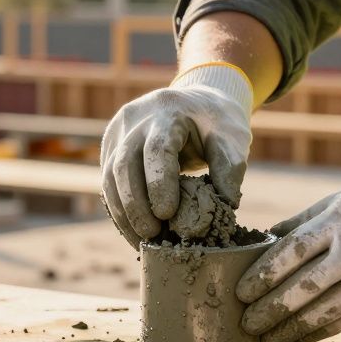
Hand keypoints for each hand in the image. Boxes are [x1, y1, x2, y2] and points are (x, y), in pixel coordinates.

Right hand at [100, 63, 253, 248]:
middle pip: (123, 164)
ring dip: (124, 212)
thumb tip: (226, 205)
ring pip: (109, 176)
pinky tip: (133, 232)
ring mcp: (118, 132)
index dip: (158, 183)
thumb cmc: (216, 121)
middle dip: (135, 204)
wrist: (195, 100)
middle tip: (153, 235)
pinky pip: (108, 182)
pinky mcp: (111, 147)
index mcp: (168, 111)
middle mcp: (135, 119)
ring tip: (143, 240)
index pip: (156, 148)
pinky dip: (120, 209)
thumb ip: (230, 167)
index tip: (167, 214)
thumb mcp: (232, 136)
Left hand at [235, 159, 340, 341]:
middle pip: (308, 286)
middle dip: (272, 309)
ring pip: (328, 310)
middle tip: (247, 323)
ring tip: (266, 338)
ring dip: (292, 329)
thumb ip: (295, 228)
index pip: (294, 251)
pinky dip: (318, 332)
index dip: (264, 275)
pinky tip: (295, 338)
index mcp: (339, 219)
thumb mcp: (329, 205)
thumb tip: (254, 251)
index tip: (241, 293)